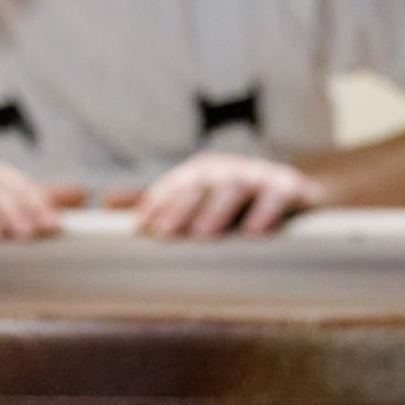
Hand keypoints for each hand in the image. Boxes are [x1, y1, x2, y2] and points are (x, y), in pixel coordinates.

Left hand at [109, 154, 325, 237]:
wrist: (299, 197)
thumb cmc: (237, 207)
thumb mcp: (198, 203)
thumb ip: (158, 203)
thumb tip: (105, 201)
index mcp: (201, 174)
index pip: (174, 186)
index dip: (157, 203)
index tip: (141, 227)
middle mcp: (227, 170)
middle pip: (200, 184)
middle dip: (180, 206)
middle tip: (164, 233)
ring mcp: (259, 176)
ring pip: (235, 187)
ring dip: (217, 210)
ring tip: (203, 234)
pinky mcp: (291, 187)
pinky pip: (278, 195)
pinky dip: (267, 211)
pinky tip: (256, 232)